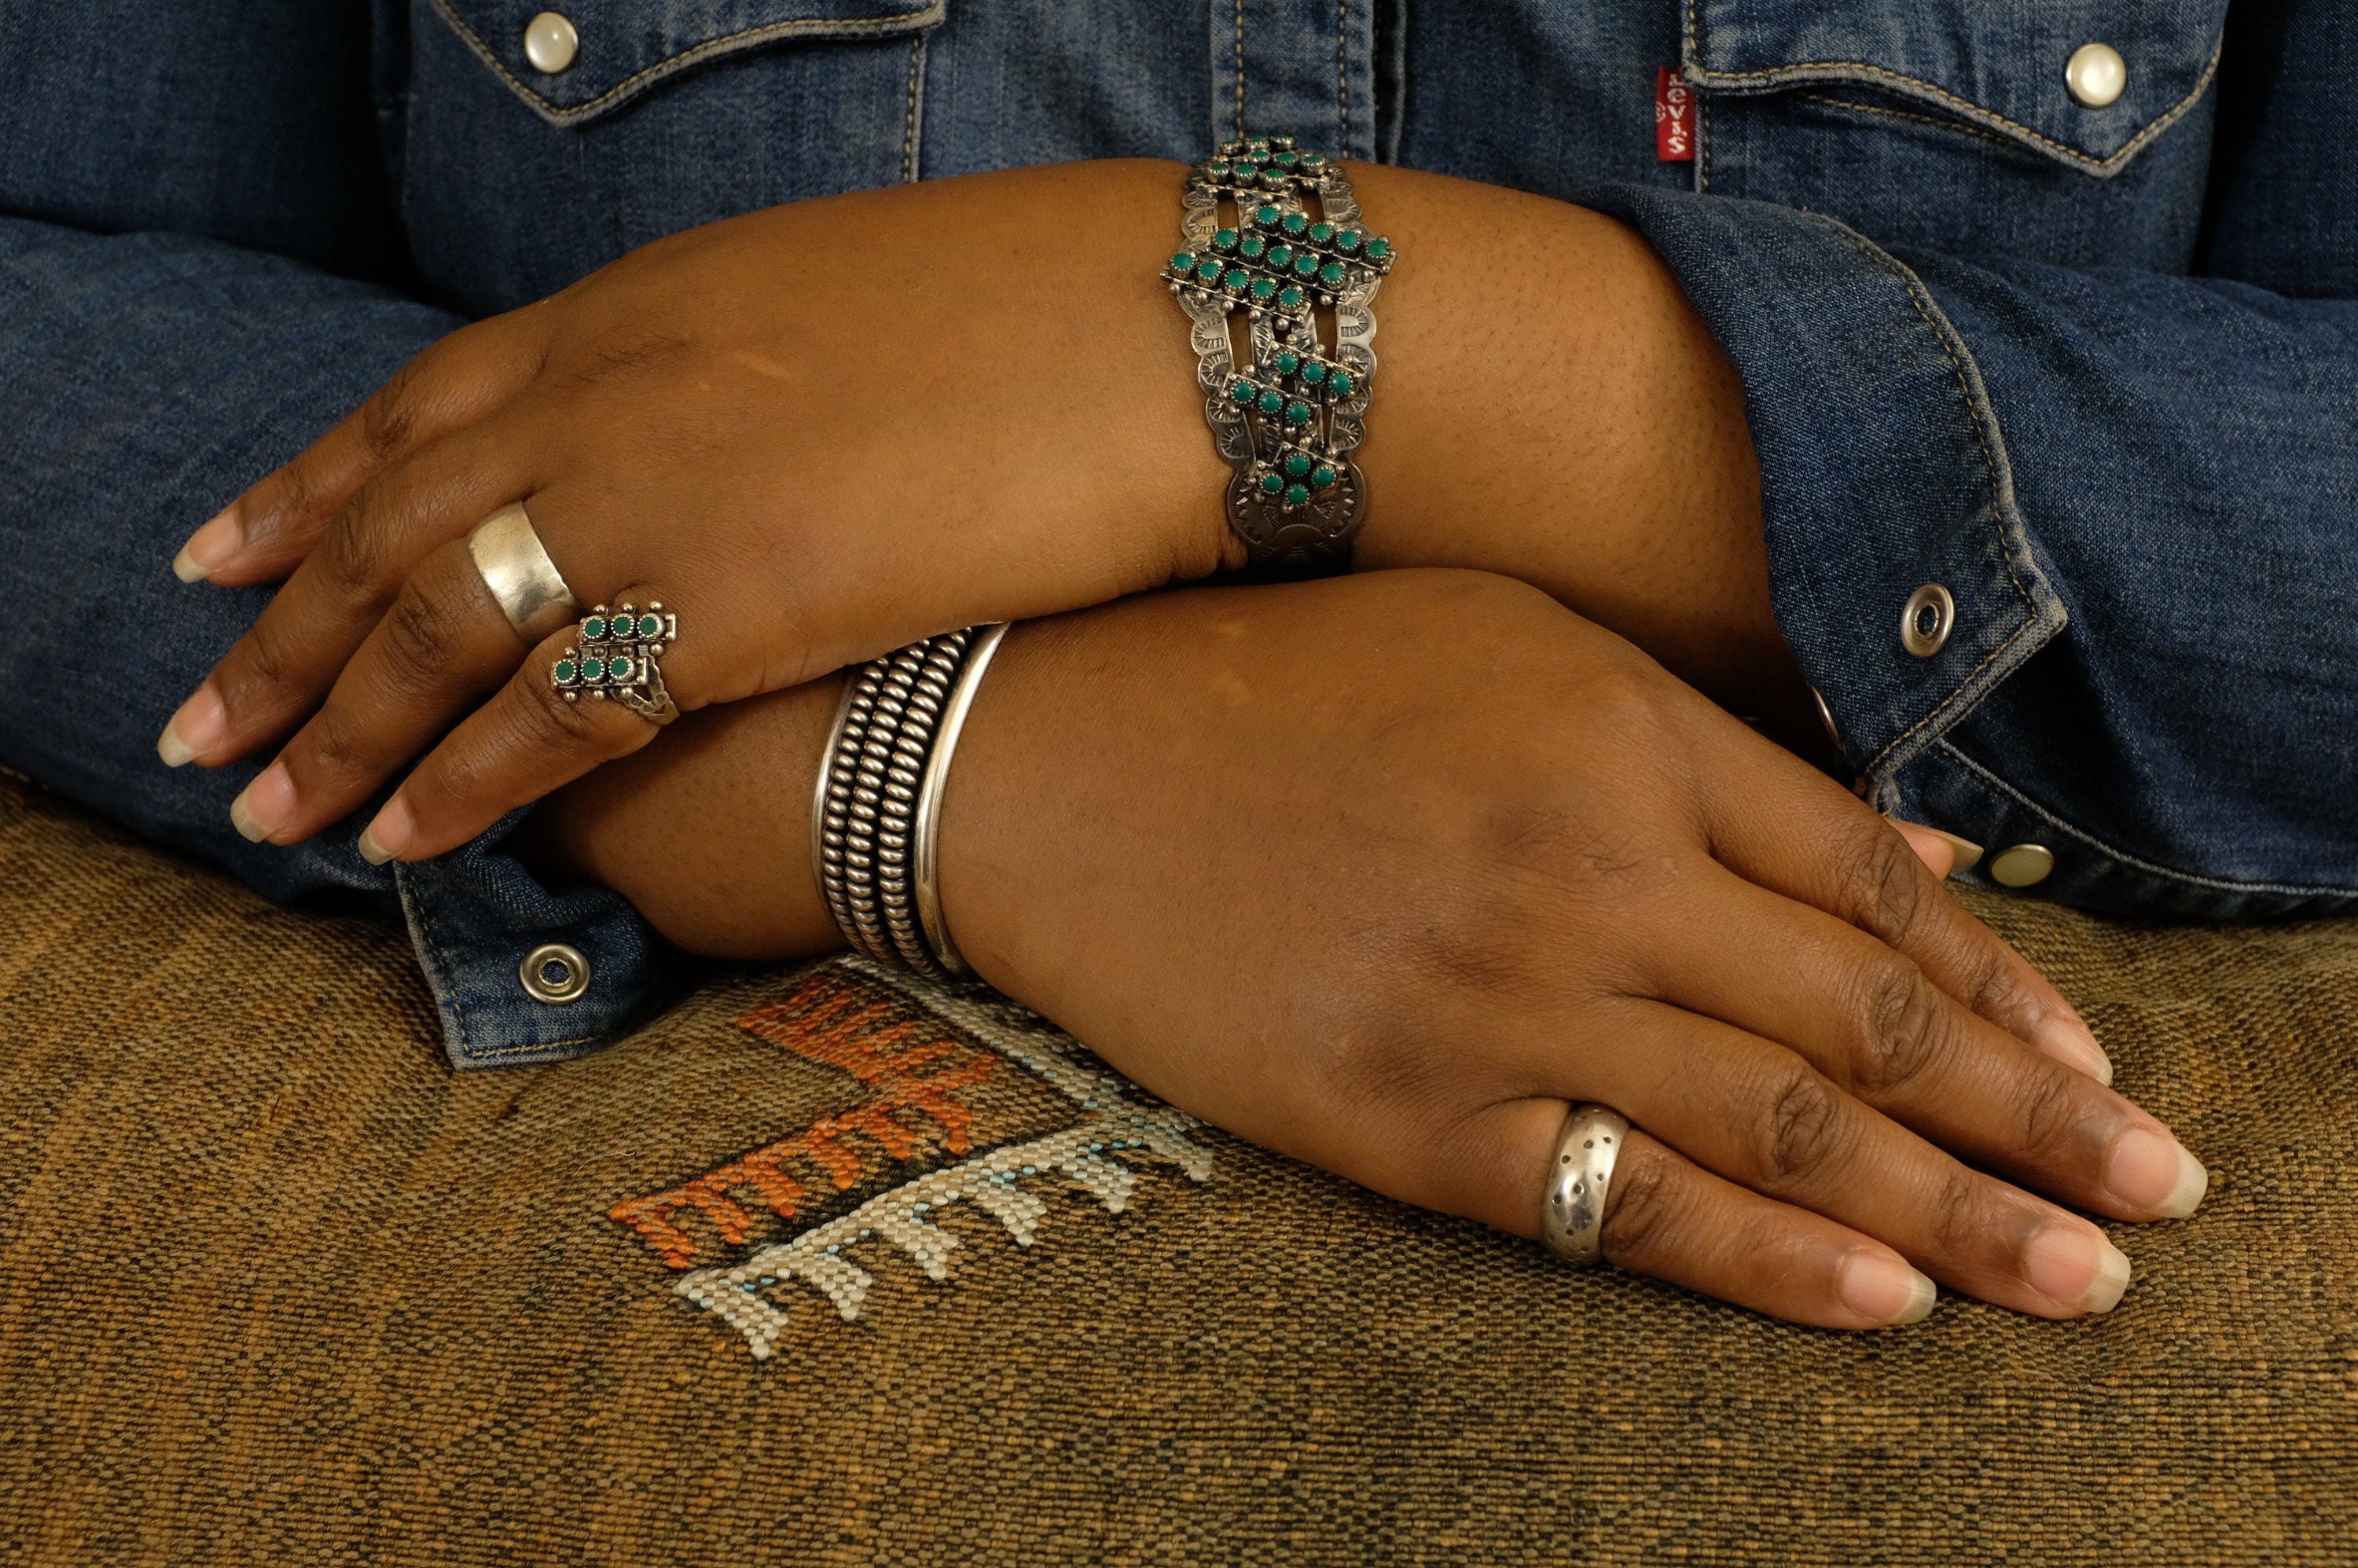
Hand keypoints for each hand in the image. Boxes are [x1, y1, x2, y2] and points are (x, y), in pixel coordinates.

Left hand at [159, 159, 1231, 859]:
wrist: (1162, 334)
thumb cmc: (1040, 313)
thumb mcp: (840, 302)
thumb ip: (731, 366)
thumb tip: (713, 434)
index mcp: (640, 304)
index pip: (420, 404)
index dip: (312, 483)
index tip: (233, 545)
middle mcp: (611, 389)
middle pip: (389, 521)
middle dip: (281, 626)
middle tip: (202, 707)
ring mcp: (658, 492)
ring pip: (433, 626)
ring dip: (334, 722)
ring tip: (258, 803)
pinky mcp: (727, 602)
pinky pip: (548, 714)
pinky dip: (461, 780)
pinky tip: (402, 837)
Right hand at [539, 568, 2202, 1327]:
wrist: (1038, 753)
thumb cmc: (1276, 678)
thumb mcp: (1507, 645)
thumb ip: (1709, 744)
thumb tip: (1907, 848)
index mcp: (1617, 731)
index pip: (1871, 882)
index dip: (2003, 984)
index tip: (2097, 1060)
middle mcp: (1581, 867)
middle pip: (1860, 1021)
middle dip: (2035, 1117)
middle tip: (2165, 1195)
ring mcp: (1489, 999)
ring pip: (1772, 1129)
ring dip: (1951, 1214)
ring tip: (2079, 1276)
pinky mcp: (1394, 1111)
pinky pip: (1614, 1205)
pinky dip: (1761, 1264)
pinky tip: (1882, 1309)